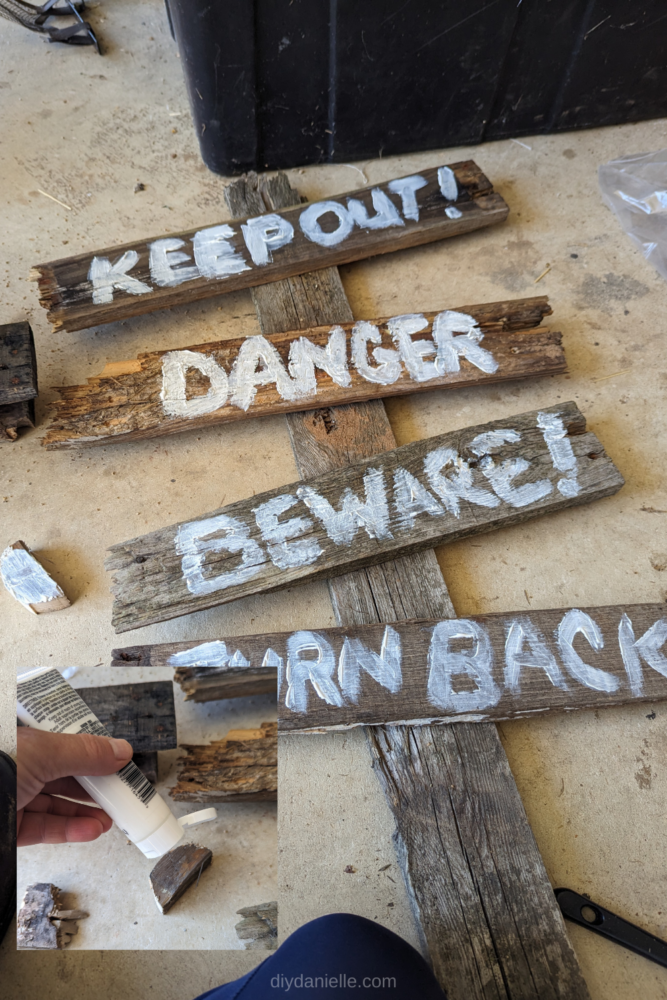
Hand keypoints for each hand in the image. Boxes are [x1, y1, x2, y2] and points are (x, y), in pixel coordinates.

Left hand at [17, 728, 132, 846]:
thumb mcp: (42, 753)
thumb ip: (83, 752)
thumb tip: (119, 751)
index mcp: (26, 742)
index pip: (64, 745)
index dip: (91, 754)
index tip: (116, 763)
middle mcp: (20, 768)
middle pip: (64, 777)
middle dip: (94, 787)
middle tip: (119, 792)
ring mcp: (13, 798)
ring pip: (56, 806)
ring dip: (86, 812)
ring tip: (110, 816)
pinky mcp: (10, 827)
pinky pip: (45, 829)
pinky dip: (70, 830)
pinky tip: (91, 829)